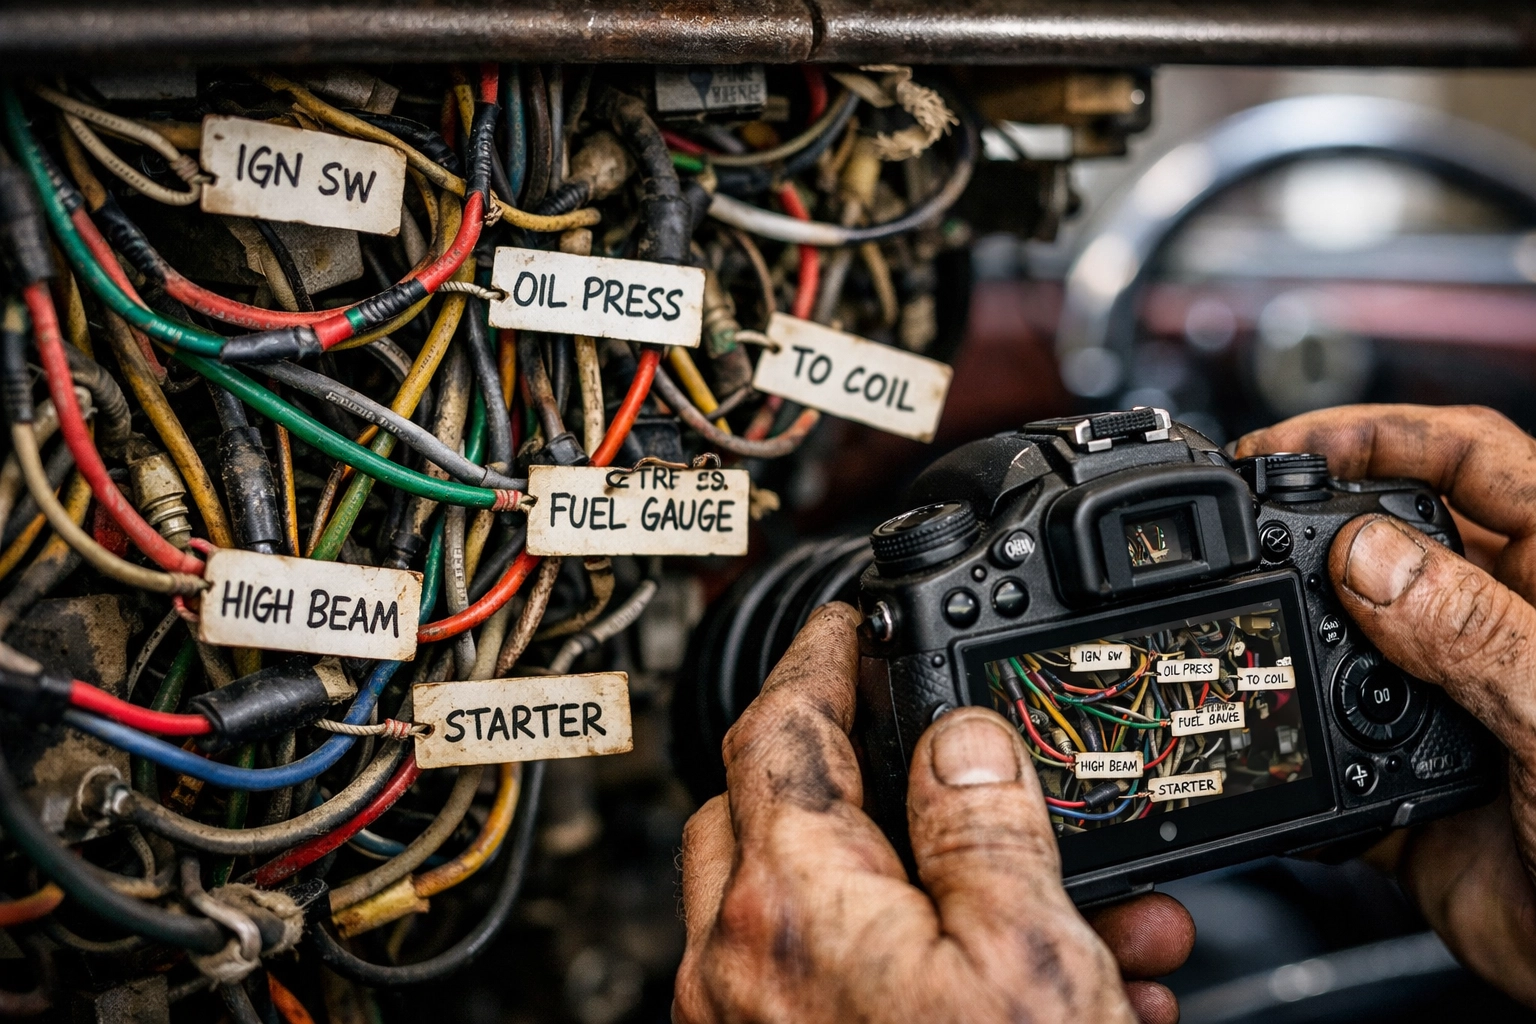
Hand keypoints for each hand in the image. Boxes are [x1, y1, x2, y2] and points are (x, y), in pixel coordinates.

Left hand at [675, 602, 1194, 1023]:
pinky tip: (1031, 991)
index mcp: (791, 904)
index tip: (846, 623)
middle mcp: (740, 969)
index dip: (819, 655)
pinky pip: (827, 988)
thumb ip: (981, 824)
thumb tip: (956, 738)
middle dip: (848, 770)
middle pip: (762, 812)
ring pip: (808, 906)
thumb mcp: (1025, 959)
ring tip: (1063, 908)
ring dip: (920, 883)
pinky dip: (911, 963)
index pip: (776, 725)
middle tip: (924, 753)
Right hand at [1238, 404, 1535, 1005]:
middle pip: (1386, 546)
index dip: (1377, 436)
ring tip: (1247, 641)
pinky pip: (1326, 758)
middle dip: (1312, 535)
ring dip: (1292, 646)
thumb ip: (1473, 631)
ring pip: (1344, 650)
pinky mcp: (1409, 793)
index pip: (1468, 462)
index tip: (1284, 444)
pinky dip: (1291, 761)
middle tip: (1242, 538)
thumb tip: (1364, 557)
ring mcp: (1451, 711)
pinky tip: (1276, 758)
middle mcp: (1500, 635)